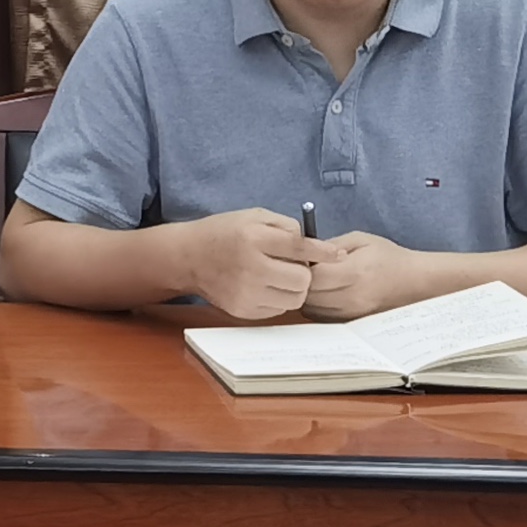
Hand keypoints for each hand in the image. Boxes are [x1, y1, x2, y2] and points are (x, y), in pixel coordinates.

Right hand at [177, 207, 325, 322]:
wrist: (188, 257)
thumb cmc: (224, 232)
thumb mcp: (253, 216)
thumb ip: (285, 226)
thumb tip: (314, 246)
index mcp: (253, 238)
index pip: (299, 247)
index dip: (323, 251)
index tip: (338, 254)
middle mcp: (250, 267)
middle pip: (302, 279)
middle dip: (303, 272)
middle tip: (291, 264)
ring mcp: (246, 293)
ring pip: (294, 298)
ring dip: (293, 288)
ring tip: (278, 276)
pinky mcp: (243, 311)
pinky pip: (278, 310)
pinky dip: (278, 299)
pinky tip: (263, 286)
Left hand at [302, 231, 425, 319]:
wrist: (415, 283)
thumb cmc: (388, 258)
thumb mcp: (360, 240)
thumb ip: (331, 246)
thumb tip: (307, 253)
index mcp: (354, 273)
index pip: (313, 277)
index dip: (302, 267)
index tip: (304, 259)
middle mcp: (351, 298)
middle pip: (308, 296)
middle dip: (301, 283)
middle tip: (306, 271)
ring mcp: (351, 315)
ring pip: (310, 310)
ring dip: (307, 296)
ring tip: (318, 282)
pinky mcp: (350, 324)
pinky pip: (321, 318)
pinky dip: (316, 307)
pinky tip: (325, 294)